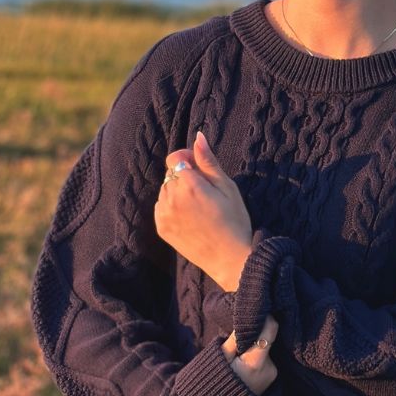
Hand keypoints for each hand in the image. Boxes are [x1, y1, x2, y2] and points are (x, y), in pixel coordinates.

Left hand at [154, 131, 252, 289]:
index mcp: (189, 184)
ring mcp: (164, 214)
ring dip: (177, 193)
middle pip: (170, 175)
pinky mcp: (162, 228)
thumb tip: (198, 137)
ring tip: (198, 207)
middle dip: (184, 178)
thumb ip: (208, 161)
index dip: (187, 159)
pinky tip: (190, 217)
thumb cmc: (234, 220)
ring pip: (165, 191)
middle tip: (205, 193)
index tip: (199, 168)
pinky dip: (172, 208)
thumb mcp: (227, 187)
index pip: (175, 158)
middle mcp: (172, 198)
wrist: (229, 258)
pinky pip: (161, 207)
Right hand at [221, 315, 278, 395]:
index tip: (257, 313)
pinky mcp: (271, 380)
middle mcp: (269, 368)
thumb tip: (246, 318)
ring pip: (266, 351)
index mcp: (256, 361)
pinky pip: (266, 362)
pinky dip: (257, 360)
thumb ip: (236, 336)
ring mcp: (272, 376)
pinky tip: (244, 367)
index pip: (271, 330)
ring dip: (255, 349)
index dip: (265, 318)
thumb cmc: (215, 380)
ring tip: (238, 358)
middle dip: (255, 337)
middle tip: (239, 342)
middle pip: (267, 340)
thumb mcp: (220, 355)